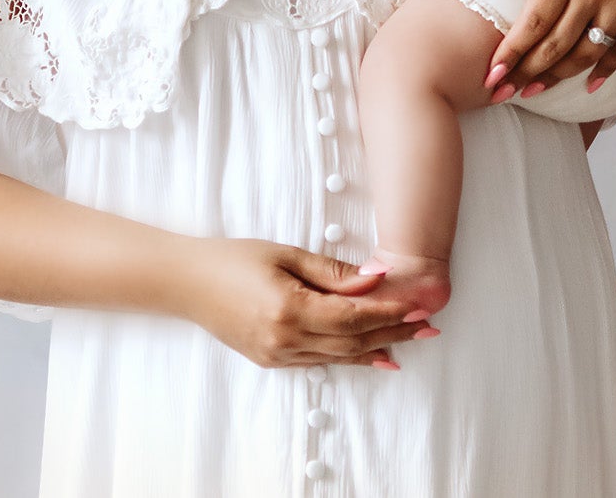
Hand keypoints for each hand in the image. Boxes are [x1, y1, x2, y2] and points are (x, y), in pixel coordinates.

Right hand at [177, 237, 433, 369]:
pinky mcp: (272, 360)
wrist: (187, 282)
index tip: (419, 306)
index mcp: (290, 310)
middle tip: (428, 327)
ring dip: (378, 348)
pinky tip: (373, 353)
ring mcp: (278, 355)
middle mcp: (286, 340)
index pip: (354, 317)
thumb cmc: (234, 258)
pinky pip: (320, 361)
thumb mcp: (285, 254)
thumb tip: (377, 278)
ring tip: (411, 341)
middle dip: (394, 333)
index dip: (390, 313)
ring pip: (340, 356)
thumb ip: (333, 273)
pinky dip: (350, 357)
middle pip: (353, 342)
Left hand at [480, 0, 615, 102]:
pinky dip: (604, 71)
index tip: (490, 76)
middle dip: (525, 73)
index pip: (533, 22)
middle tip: (502, 93)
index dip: (510, 53)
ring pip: (584, 55)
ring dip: (556, 77)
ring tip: (532, 92)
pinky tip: (588, 86)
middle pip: (554, 46)